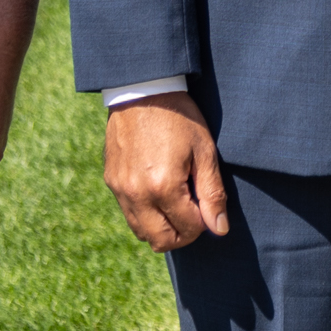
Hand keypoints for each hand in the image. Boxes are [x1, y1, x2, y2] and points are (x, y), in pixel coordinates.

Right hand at [103, 91, 229, 250]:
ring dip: (161, 227)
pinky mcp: (111, 181)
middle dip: (182, 235)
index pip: (188, 229)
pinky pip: (128, 213)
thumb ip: (212, 193)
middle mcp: (137, 194)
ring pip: (141, 232)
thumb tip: (219, 229)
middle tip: (193, 213)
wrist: (143, 89)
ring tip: (175, 202)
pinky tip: (157, 191)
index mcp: (163, 187)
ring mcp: (120, 189)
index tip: (207, 207)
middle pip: (160, 241)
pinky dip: (145, 213)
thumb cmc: (179, 117)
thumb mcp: (204, 151)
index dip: (204, 224)